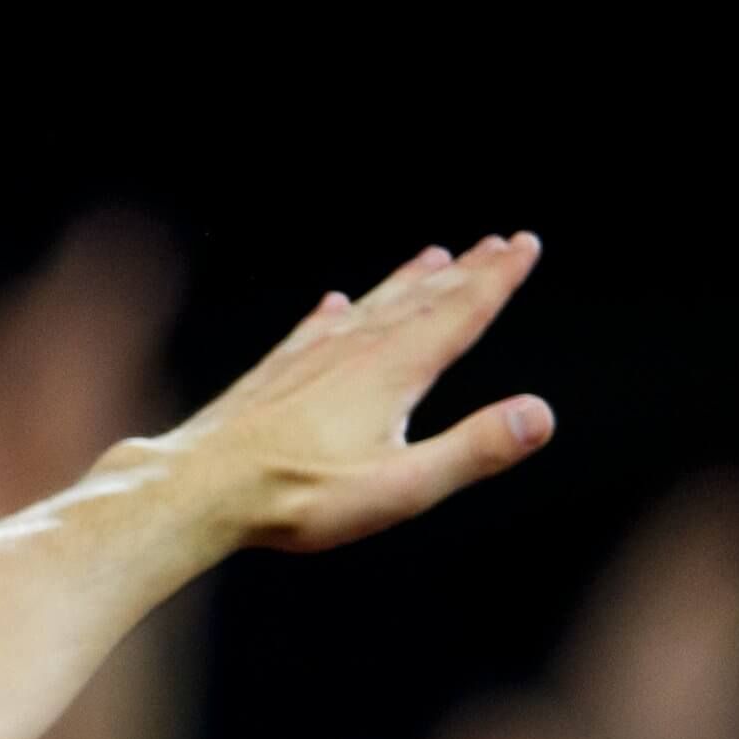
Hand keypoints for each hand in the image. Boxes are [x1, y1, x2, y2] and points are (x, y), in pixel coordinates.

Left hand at [164, 234, 550, 553]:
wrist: (198, 488)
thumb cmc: (299, 497)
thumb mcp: (402, 486)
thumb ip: (473, 450)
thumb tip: (540, 414)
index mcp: (393, 371)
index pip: (460, 313)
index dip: (498, 278)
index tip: (525, 243)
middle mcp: (353, 350)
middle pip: (422, 300)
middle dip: (466, 271)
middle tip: (499, 241)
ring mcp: (309, 358)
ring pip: (371, 306)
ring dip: (408, 282)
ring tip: (435, 258)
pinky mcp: (273, 374)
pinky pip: (314, 329)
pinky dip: (335, 312)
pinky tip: (334, 304)